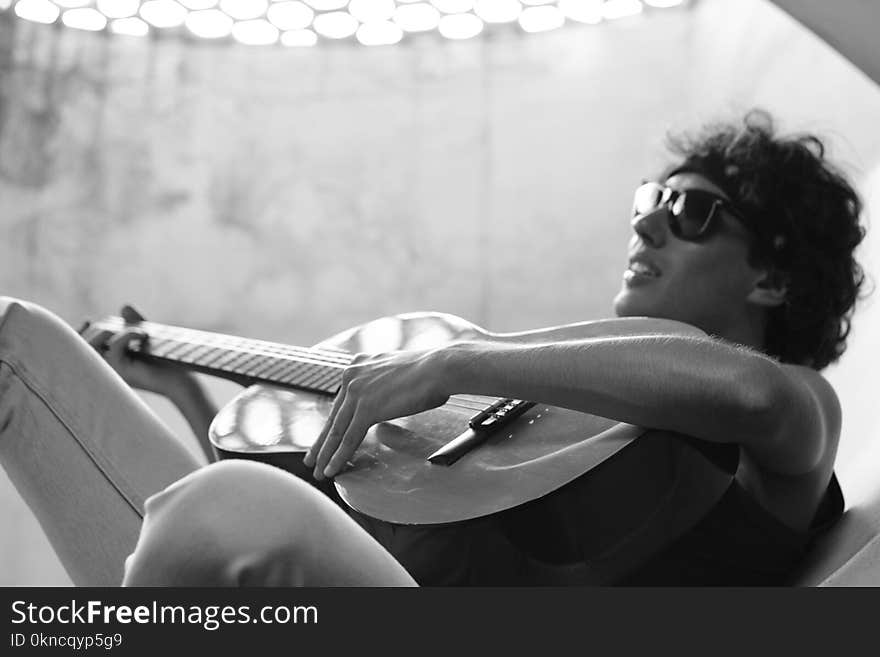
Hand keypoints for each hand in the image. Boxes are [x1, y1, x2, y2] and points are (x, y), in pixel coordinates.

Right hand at [81, 305, 195, 398]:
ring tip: (136, 331)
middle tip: (125, 327)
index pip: (81, 349)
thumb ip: (133, 322)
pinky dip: (128, 334)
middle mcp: (105, 370)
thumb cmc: (166, 362)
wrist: (182, 380)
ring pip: (92, 346)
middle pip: (84, 344)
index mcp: (107, 364)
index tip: (87, 321)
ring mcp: (111, 371)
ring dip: (111, 330)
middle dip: (102, 328)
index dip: (77, 334)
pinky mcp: (121, 370)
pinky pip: (115, 346)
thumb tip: (124, 306)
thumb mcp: (145, 338)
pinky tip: (142, 334)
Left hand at [303, 348, 452, 479]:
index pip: (342, 401)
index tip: (325, 439)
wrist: (440, 368)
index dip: (332, 424)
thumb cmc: (429, 371)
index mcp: (358, 365)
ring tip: (319, 472)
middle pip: (334, 416)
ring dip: (326, 455)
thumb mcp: (396, 373)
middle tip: (312, 460)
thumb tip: (380, 402)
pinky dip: (339, 456)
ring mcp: (357, 392)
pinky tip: (332, 470)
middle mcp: (352, 375)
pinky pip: (349, 438)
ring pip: (337, 430)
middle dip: (322, 442)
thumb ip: (381, 385)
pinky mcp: (366, 408)